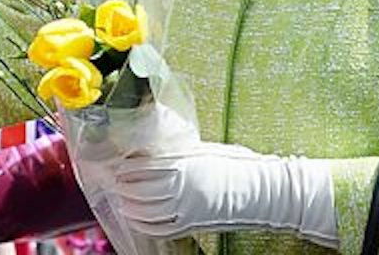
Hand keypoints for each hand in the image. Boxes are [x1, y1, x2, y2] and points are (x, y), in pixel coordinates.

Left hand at [111, 143, 338, 248]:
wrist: (261, 190)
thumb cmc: (235, 165)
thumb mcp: (202, 150)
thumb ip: (176, 152)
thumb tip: (151, 150)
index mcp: (182, 164)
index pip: (139, 167)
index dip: (125, 167)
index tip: (118, 164)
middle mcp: (180, 187)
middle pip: (136, 189)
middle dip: (123, 186)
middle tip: (116, 180)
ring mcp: (185, 208)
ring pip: (143, 211)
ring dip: (129, 205)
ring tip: (124, 199)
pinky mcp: (191, 225)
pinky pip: (159, 228)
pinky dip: (144, 223)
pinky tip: (138, 218)